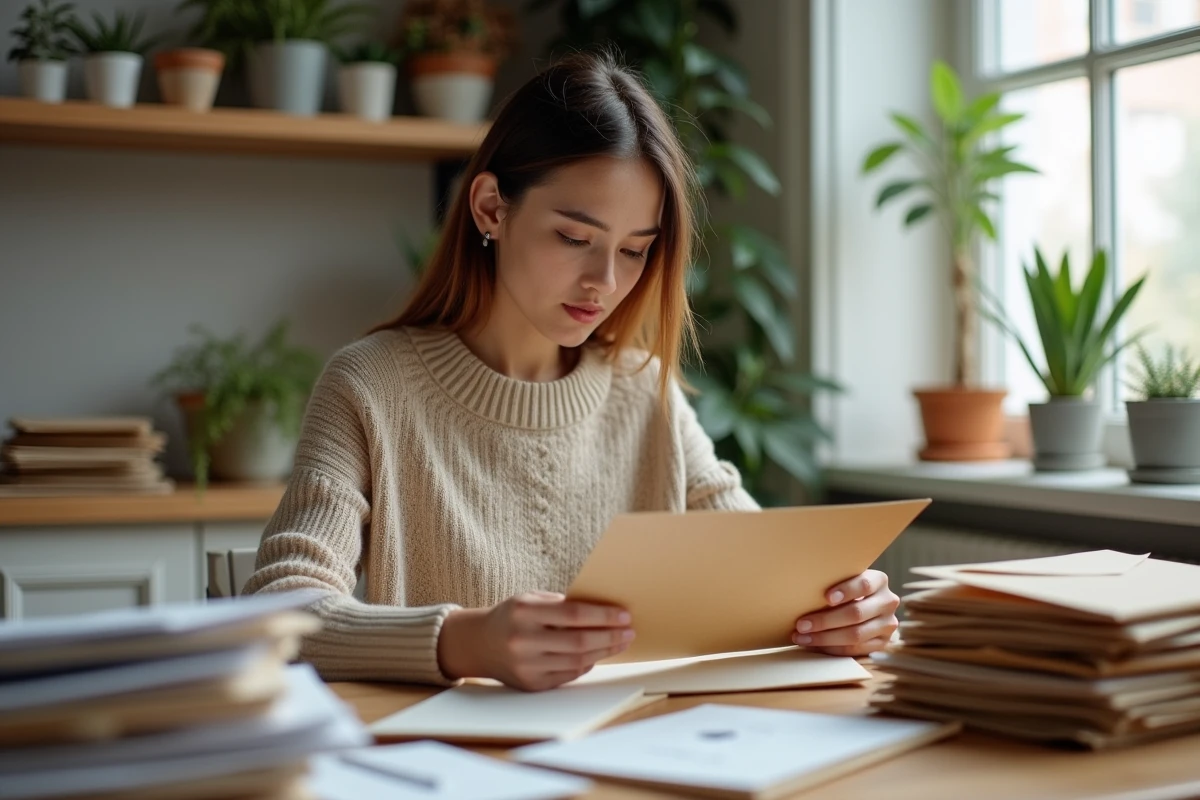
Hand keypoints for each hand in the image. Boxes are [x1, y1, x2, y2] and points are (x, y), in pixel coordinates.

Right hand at [437, 591, 634, 691]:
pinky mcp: (531, 684)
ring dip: (604, 652)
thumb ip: (563, 604)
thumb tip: (606, 611)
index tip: (624, 615)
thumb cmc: (513, 615)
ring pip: (577, 661)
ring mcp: (526, 665)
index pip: (574, 614)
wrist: (479, 643)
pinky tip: (597, 654)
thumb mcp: (532, 599)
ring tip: (620, 642)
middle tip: (629, 631)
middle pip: (579, 641)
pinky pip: (568, 675)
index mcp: (524, 612)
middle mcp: (523, 640)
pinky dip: (587, 664)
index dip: (603, 616)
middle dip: (610, 637)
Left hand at [791, 570, 898, 656]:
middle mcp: (888, 602)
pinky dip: (833, 649)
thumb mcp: (844, 580)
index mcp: (879, 580)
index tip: (826, 597)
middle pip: (856, 613)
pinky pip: (856, 650)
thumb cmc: (845, 589)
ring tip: (803, 638)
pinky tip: (815, 646)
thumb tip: (801, 593)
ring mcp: (888, 624)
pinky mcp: (883, 643)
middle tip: (801, 625)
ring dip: (825, 638)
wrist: (867, 605)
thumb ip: (833, 582)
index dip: (846, 591)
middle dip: (825, 620)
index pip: (864, 584)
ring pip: (856, 635)